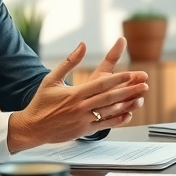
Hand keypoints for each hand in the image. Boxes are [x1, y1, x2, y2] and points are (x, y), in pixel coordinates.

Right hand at [8, 40, 147, 151]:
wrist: (32, 128)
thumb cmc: (41, 102)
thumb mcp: (51, 78)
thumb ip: (69, 62)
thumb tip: (82, 45)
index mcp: (74, 94)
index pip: (100, 85)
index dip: (118, 79)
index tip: (131, 74)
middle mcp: (81, 108)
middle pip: (109, 98)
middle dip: (129, 91)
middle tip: (144, 85)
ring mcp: (83, 121)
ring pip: (110, 112)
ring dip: (127, 105)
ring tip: (141, 98)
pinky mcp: (84, 131)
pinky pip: (104, 125)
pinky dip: (118, 120)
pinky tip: (128, 115)